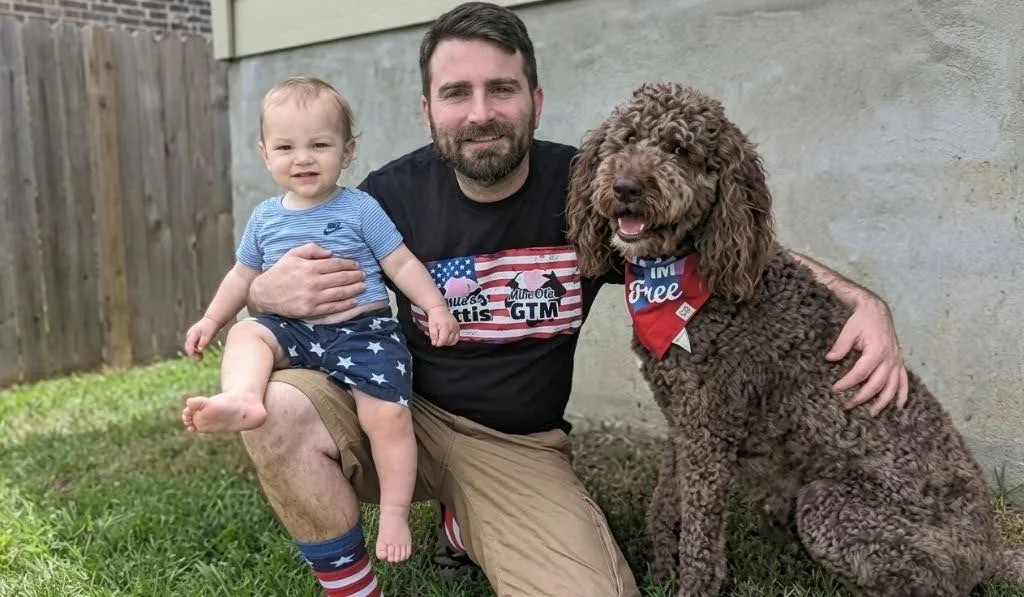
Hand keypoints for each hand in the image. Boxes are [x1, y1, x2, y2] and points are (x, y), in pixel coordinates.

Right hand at [184, 317, 219, 360]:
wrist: (212, 320)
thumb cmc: (211, 327)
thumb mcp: (209, 335)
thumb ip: (204, 342)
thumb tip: (199, 350)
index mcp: (192, 334)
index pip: (189, 346)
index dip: (192, 353)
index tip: (198, 358)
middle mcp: (189, 335)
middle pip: (188, 347)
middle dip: (192, 354)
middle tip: (200, 359)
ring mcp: (190, 336)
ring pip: (190, 347)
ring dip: (194, 353)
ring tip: (201, 357)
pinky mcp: (193, 338)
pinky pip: (192, 346)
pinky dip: (196, 351)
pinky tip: (201, 354)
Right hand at [249, 243, 364, 317]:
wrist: (264, 294)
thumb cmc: (279, 272)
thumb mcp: (292, 255)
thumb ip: (310, 249)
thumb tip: (330, 252)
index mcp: (309, 267)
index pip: (335, 264)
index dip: (349, 264)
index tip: (357, 265)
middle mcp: (312, 282)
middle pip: (340, 278)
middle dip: (355, 276)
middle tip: (364, 275)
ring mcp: (312, 297)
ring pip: (339, 293)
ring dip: (354, 289)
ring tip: (363, 286)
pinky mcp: (311, 310)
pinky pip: (332, 307)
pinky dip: (345, 304)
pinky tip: (354, 301)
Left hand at [427, 306, 458, 346]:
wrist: (439, 309)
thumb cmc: (435, 316)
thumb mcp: (431, 326)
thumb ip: (433, 335)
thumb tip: (434, 343)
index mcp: (446, 327)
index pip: (443, 341)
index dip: (437, 343)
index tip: (434, 341)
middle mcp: (453, 327)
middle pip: (448, 342)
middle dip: (441, 342)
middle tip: (437, 338)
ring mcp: (456, 328)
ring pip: (453, 341)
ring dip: (447, 342)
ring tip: (441, 337)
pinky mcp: (458, 328)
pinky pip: (456, 338)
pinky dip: (451, 340)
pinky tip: (447, 337)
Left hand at [828, 294, 908, 415]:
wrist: (876, 310)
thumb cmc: (862, 319)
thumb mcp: (849, 329)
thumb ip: (841, 345)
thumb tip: (829, 359)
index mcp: (877, 350)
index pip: (860, 373)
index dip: (847, 383)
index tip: (835, 389)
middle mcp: (890, 358)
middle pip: (876, 384)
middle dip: (861, 397)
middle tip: (847, 406)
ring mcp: (896, 361)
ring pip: (892, 387)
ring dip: (883, 402)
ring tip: (872, 413)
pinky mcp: (899, 361)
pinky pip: (904, 381)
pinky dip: (903, 394)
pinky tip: (899, 406)